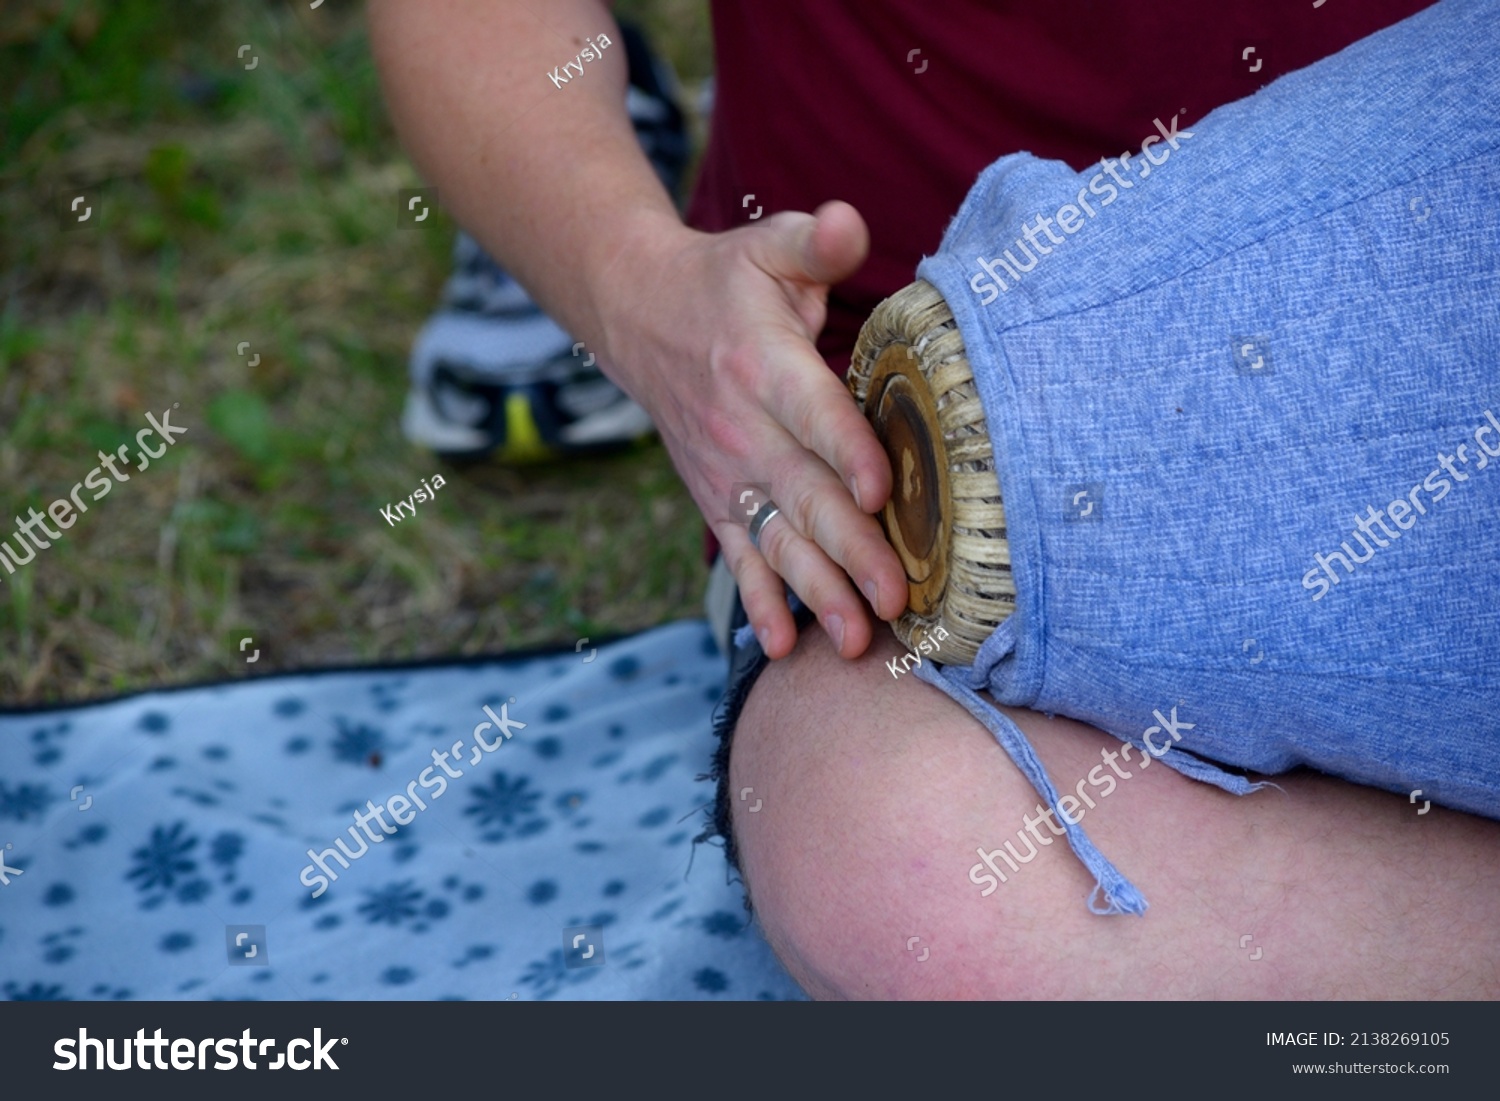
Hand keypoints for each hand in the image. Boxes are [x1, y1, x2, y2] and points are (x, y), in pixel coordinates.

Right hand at [594, 201, 908, 658]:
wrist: (638, 316)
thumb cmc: (725, 282)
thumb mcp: (768, 246)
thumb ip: (814, 242)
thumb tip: (849, 224)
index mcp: (763, 367)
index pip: (813, 415)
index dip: (850, 453)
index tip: (883, 495)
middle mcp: (742, 430)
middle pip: (805, 498)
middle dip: (852, 553)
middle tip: (898, 600)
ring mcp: (727, 474)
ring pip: (777, 541)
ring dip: (818, 594)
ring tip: (858, 641)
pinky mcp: (716, 499)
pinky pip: (739, 558)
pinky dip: (759, 603)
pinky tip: (785, 646)